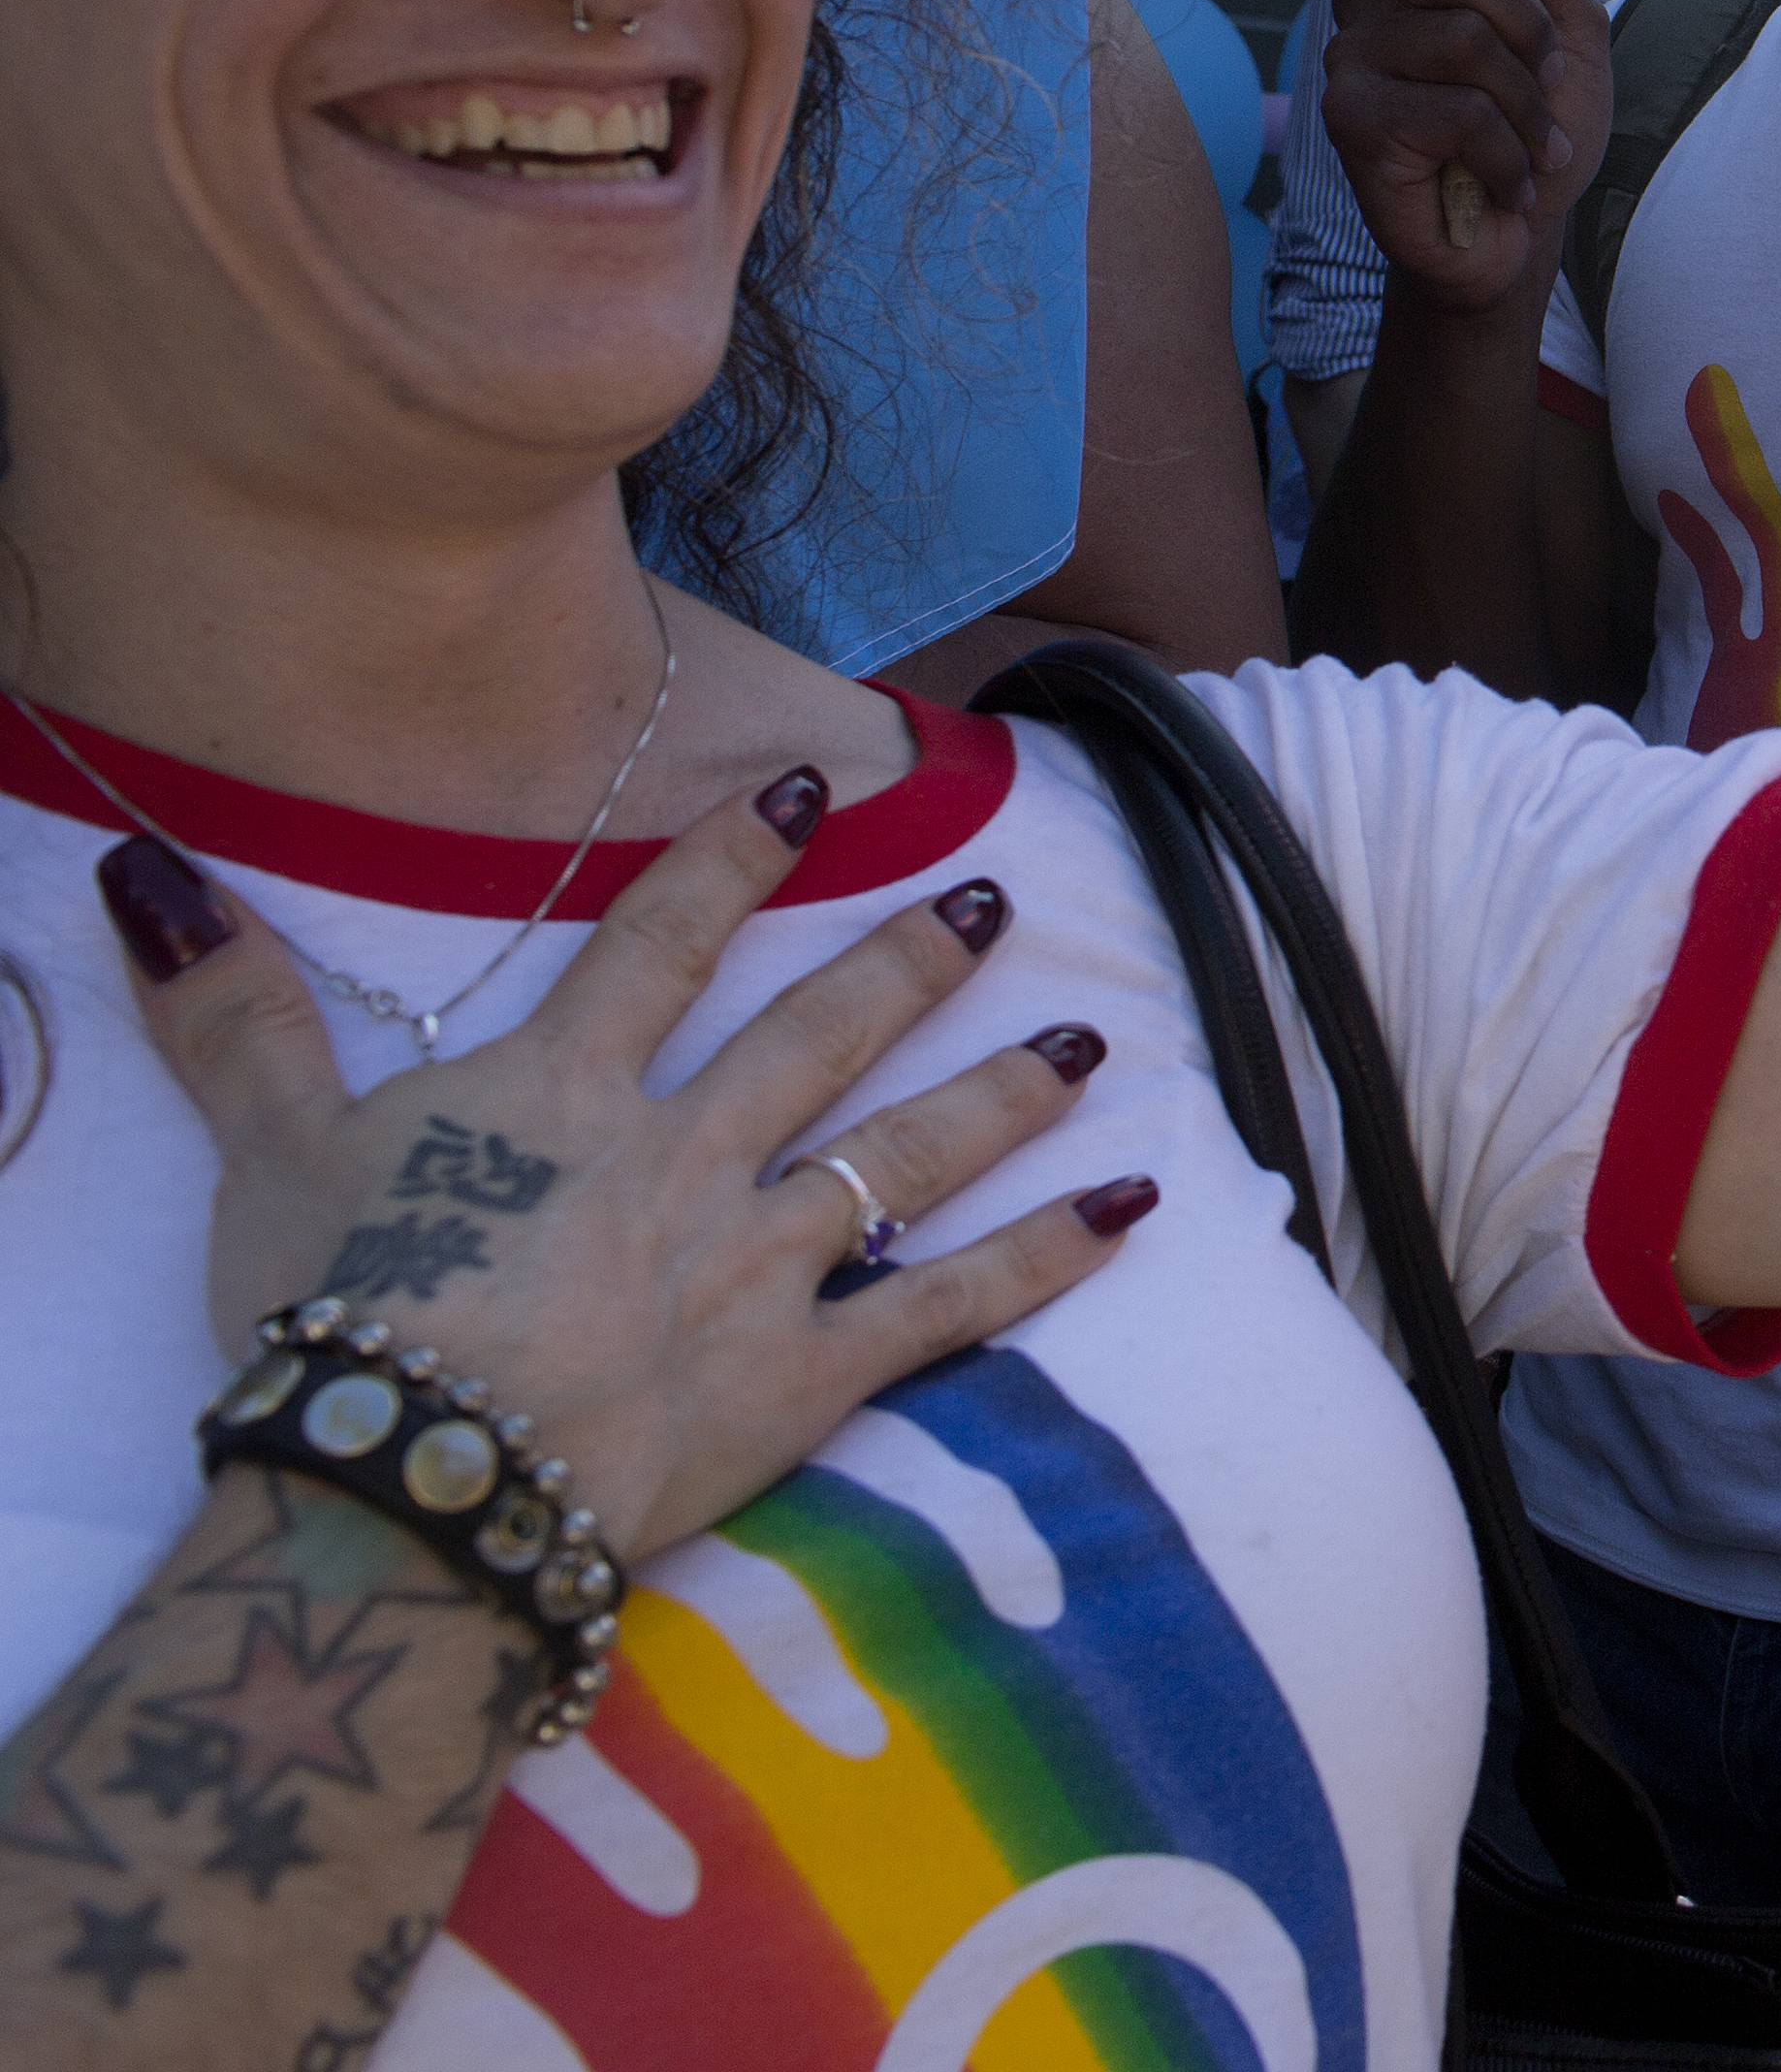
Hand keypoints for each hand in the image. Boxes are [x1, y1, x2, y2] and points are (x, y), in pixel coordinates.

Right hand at [108, 790, 1143, 1556]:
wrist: (403, 1489)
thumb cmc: (331, 1320)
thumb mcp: (271, 1152)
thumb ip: (235, 1016)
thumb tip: (153, 874)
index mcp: (564, 1094)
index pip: (662, 940)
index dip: (734, 856)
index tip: (812, 786)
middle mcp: (685, 1156)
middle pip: (819, 1033)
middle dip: (912, 960)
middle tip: (994, 900)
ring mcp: (759, 1263)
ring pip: (907, 1151)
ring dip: (1001, 1090)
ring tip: (1086, 1041)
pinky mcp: (807, 1375)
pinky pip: (951, 1305)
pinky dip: (1048, 1255)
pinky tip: (1133, 1206)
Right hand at [1324, 0, 1609, 315]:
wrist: (1519, 240)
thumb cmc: (1538, 132)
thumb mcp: (1567, 35)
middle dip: (1529, 25)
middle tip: (1545, 80)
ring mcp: (1351, 55)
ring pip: (1463, 39)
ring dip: (1527, 103)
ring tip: (1531, 143)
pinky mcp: (1350, 118)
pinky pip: (1456, 111)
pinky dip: (1509, 154)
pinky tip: (1511, 183)